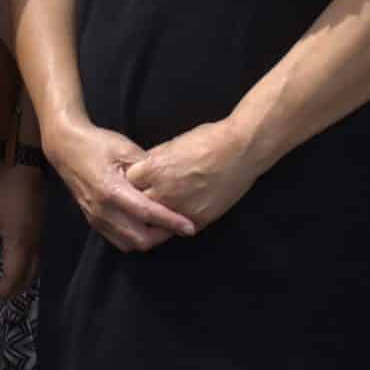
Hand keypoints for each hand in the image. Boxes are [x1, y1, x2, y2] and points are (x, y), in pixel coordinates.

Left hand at [0, 163, 42, 303]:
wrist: (26, 159)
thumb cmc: (3, 184)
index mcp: (19, 242)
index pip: (13, 278)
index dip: (1, 292)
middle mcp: (34, 243)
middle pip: (27, 278)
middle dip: (12, 292)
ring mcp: (40, 234)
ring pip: (35, 268)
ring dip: (21, 282)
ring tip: (6, 286)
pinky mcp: (40, 226)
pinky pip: (37, 257)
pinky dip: (27, 269)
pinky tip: (17, 265)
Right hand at [47, 120, 197, 253]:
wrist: (66, 148)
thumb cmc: (97, 144)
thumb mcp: (125, 148)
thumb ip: (147, 167)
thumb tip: (169, 181)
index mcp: (111, 190)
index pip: (147, 213)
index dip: (171, 221)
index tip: (189, 227)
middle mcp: (103, 210)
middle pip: (139, 238)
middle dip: (162, 236)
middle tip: (180, 226)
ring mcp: (96, 218)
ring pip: (129, 244)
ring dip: (149, 240)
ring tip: (166, 227)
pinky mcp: (93, 221)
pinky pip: (118, 240)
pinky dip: (135, 238)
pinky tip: (146, 227)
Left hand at [124, 119, 266, 233]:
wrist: (240, 151)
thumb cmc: (208, 140)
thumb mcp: (172, 143)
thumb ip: (154, 160)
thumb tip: (142, 168)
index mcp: (154, 169)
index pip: (128, 182)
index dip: (132, 181)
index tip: (135, 182)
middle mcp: (163, 192)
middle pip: (138, 204)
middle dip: (138, 201)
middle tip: (142, 199)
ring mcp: (180, 208)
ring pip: (155, 221)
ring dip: (153, 217)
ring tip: (156, 212)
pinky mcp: (197, 219)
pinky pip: (176, 228)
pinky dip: (173, 224)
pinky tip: (175, 217)